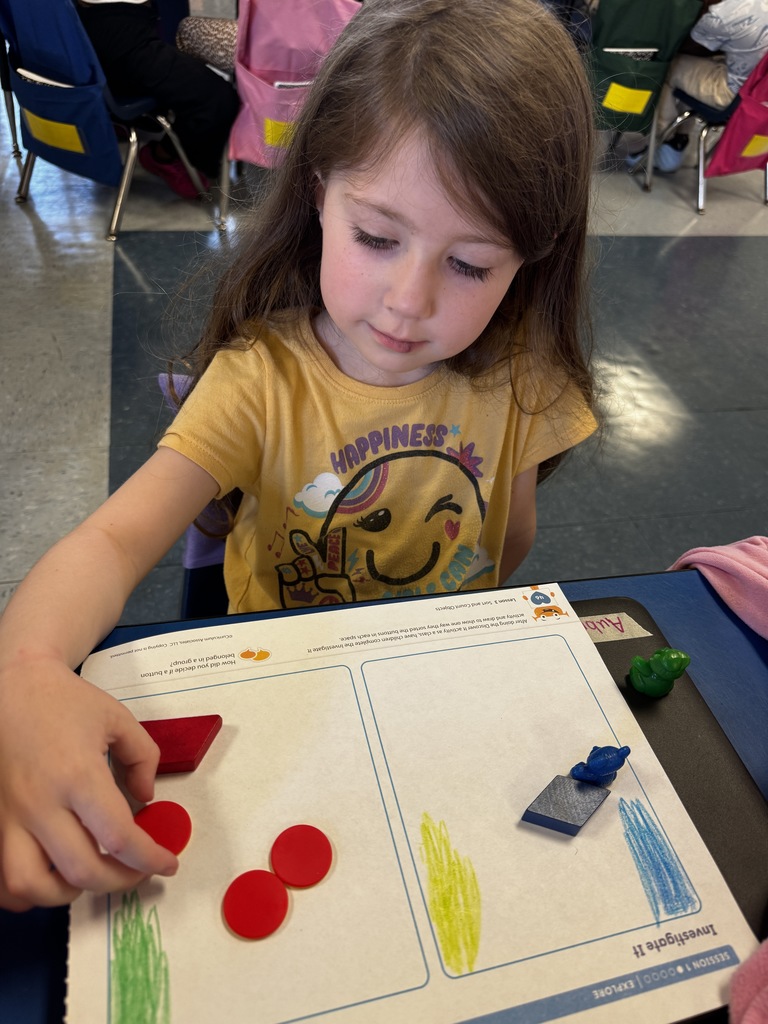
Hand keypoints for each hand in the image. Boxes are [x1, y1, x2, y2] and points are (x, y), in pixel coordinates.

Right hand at [0, 659, 177, 910]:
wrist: (10, 685)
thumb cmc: (64, 701)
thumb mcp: (118, 719)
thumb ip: (143, 758)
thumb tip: (146, 799)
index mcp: (77, 775)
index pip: (118, 837)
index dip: (149, 859)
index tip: (167, 864)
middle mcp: (39, 803)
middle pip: (81, 871)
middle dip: (120, 882)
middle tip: (137, 872)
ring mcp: (8, 816)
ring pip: (31, 886)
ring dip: (67, 894)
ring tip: (90, 874)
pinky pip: (1, 877)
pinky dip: (25, 891)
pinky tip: (49, 877)